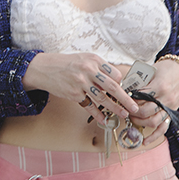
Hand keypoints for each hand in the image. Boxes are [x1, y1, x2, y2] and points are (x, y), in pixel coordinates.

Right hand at [23, 52, 138, 119]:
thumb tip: (116, 81)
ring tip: (123, 114)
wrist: (45, 68)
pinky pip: (89, 106)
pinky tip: (104, 119)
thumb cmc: (66, 63)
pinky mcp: (74, 94)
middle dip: (125, 99)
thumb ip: (100, 68)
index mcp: (94, 60)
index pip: (115, 74)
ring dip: (114, 108)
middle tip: (133, 107)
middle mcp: (88, 71)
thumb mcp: (85, 59)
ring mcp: (81, 83)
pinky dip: (97, 114)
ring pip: (102, 98)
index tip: (126, 91)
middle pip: (112, 87)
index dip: (122, 84)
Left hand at [130, 58, 178, 140]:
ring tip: (131, 117)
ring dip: (139, 122)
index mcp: (160, 86)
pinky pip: (163, 128)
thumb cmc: (167, 69)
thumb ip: (140, 80)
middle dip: (131, 111)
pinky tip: (145, 141)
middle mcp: (166, 99)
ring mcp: (170, 108)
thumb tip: (124, 88)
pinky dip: (154, 136)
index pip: (140, 97)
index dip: (129, 98)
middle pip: (145, 111)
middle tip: (124, 108)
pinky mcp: (171, 113)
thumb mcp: (153, 70)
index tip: (121, 97)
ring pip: (152, 122)